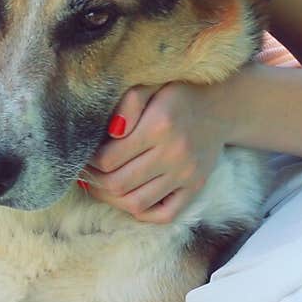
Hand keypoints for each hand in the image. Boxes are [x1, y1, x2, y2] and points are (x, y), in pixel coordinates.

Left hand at [82, 81, 232, 224]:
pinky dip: (142, 213)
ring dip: (110, 199)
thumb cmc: (176, 95)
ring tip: (101, 186)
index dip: (88, 161)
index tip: (83, 155)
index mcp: (159, 125)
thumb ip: (128, 103)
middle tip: (85, 173)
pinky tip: (128, 197)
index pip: (108, 159)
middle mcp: (174, 153)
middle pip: (118, 184)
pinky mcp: (195, 188)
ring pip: (136, 203)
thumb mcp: (150, 86)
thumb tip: (111, 132)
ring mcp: (186, 175)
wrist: (219, 108)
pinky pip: (164, 215)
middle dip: (94, 181)